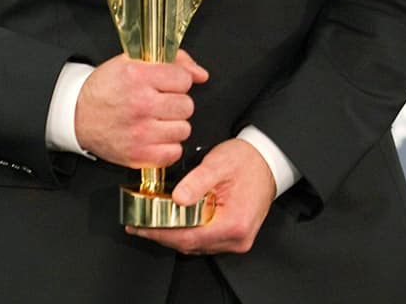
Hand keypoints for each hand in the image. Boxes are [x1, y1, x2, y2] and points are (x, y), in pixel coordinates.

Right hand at [74, 49, 207, 166]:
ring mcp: (140, 132)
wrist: (77, 114)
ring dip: (173, 125)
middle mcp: (140, 104)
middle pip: (186, 105)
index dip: (177, 81)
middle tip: (160, 102)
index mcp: (138, 76)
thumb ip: (173, 61)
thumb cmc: (106, 87)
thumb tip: (201, 74)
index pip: (183, 79)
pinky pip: (173, 152)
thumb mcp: (133, 61)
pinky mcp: (138, 155)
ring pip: (183, 129)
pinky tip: (154, 136)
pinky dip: (167, 146)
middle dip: (176, 103)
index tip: (167, 84)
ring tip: (156, 120)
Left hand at [127, 138, 275, 253]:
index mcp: (234, 223)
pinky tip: (174, 220)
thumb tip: (177, 198)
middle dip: (163, 234)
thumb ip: (197, 181)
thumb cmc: (246, 160)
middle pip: (191, 244)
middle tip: (139, 223)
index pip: (189, 236)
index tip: (141, 226)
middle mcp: (236, 238)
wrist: (266, 160)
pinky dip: (187, 231)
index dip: (161, 233)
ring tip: (151, 221)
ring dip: (173, 234)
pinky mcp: (234, 236)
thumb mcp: (218, 164)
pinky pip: (204, 239)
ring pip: (196, 244)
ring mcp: (236, 240)